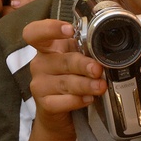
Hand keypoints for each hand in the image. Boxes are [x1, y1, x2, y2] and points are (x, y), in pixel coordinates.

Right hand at [24, 19, 106, 139]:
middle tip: (97, 68)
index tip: (70, 30)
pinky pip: (62, 102)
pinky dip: (77, 100)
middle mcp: (40, 64)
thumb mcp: (74, 58)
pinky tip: (88, 99)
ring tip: (100, 86)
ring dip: (85, 84)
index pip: (35, 32)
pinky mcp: (44, 104)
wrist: (58, 112)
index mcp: (46, 47)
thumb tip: (105, 47)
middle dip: (82, 64)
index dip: (50, 28)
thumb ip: (84, 49)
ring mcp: (40, 84)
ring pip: (64, 83)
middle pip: (61, 61)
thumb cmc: (68, 77)